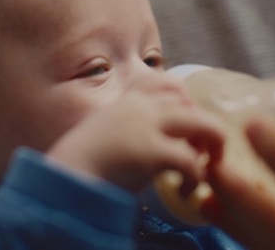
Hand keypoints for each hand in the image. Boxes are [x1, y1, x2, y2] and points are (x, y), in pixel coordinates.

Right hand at [47, 74, 224, 193]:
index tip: (187, 129)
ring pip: (202, 124)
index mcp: (127, 99)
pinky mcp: (150, 151)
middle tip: (206, 154)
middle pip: (191, 103)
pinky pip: (190, 160)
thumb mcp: (106, 132)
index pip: (167, 83)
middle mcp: (139, 106)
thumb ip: (129, 127)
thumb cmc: (81, 164)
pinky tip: (184, 190)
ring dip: (212, 148)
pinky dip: (196, 178)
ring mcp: (146, 125)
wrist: (62, 181)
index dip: (186, 103)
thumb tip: (150, 141)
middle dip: (207, 127)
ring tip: (203, 171)